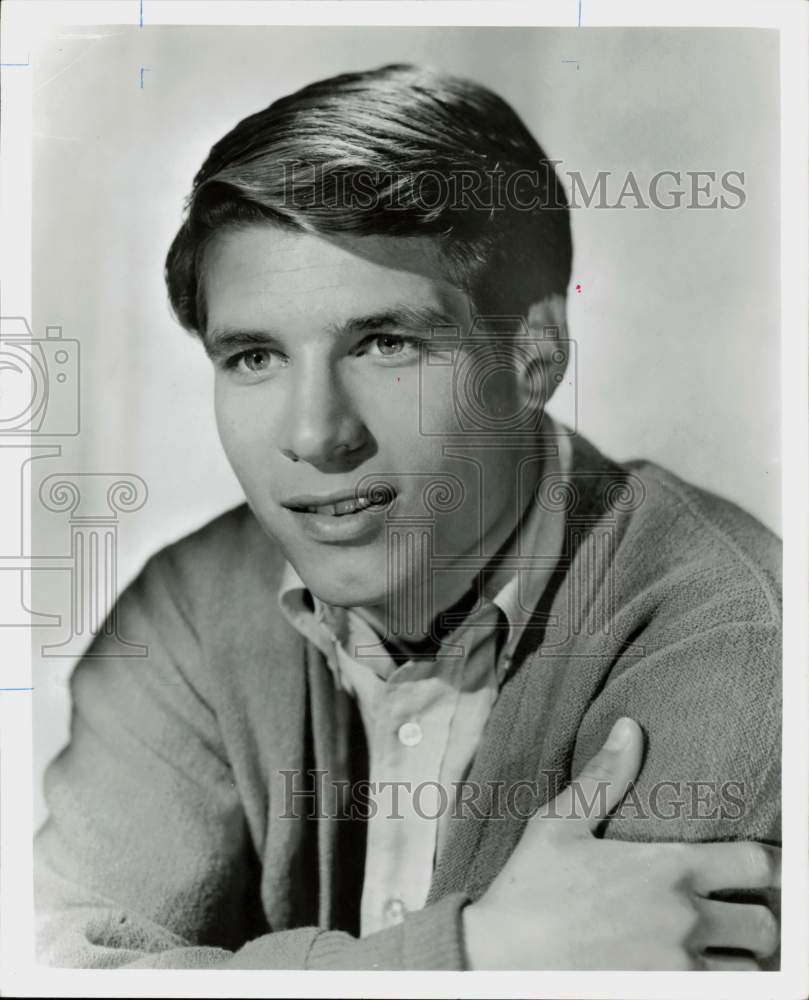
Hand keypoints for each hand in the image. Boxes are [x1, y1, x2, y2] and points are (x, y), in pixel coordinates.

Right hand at [462, 717, 779, 969]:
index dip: (773, 866)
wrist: (500, 962)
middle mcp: (684, 920)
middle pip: (764, 924)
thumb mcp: (558, 825)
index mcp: (666, 869)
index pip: (756, 864)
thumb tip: (630, 728)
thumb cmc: (527, 890)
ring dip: (738, 959)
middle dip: (756, 918)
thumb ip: (604, 777)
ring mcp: (679, 970)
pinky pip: (723, 996)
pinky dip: (716, 983)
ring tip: (716, 950)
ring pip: (750, 970)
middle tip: (736, 916)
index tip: (770, 870)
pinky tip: (694, 972)